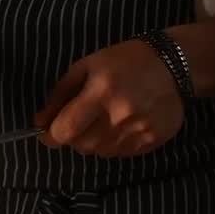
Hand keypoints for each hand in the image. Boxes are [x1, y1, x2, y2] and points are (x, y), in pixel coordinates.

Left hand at [35, 39, 183, 156]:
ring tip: (103, 118)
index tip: (47, 131)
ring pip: (100, 152)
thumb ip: (60, 94)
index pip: (66, 130)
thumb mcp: (87, 65)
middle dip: (73, 135)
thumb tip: (40, 121)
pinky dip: (113, 143)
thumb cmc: (124, 60)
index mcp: (101, 91)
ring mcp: (138, 131)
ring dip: (93, 140)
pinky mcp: (152, 142)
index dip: (51, 135)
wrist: (174, 64)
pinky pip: (120, 154)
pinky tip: (121, 123)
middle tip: (80, 118)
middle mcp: (120, 115)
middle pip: (81, 145)